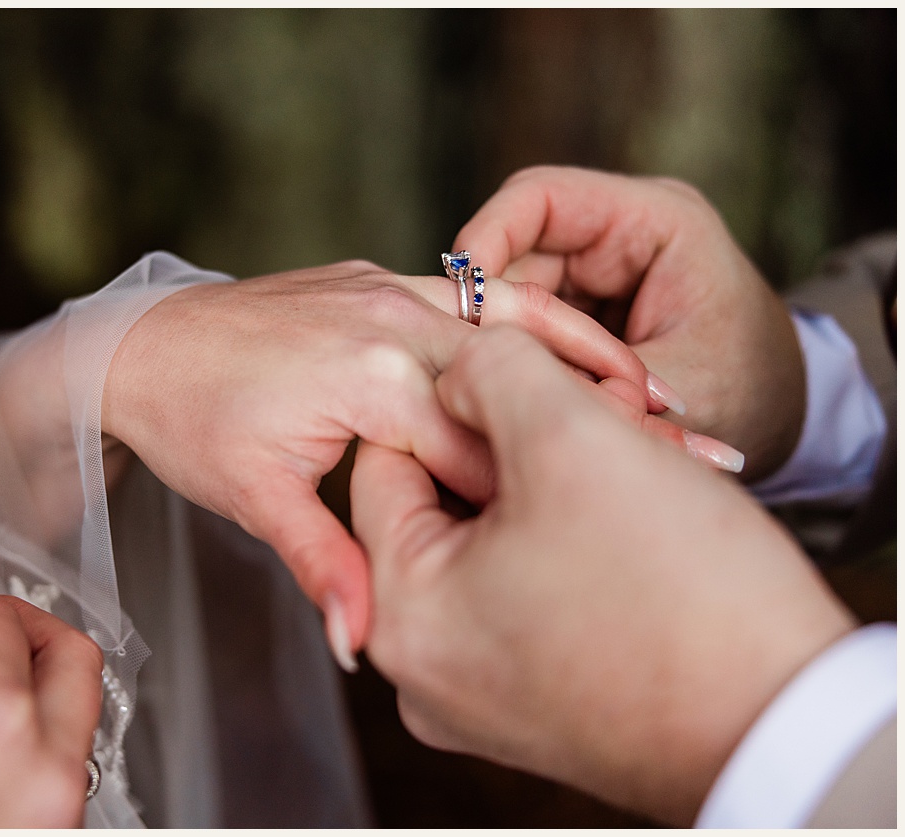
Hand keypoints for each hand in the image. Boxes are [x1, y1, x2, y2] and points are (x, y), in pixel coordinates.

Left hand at [105, 259, 677, 666]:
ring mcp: (388, 289)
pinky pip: (477, 294)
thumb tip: (359, 640)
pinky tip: (586, 357)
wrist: (136, 345)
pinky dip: (538, 321)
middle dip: (609, 413)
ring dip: (590, 353)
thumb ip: (322, 562)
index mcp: (371, 380)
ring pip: (514, 316)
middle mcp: (391, 320)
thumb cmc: (191, 423)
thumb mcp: (255, 500)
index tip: (637, 524)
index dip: (560, 491)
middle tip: (697, 454)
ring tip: (664, 400)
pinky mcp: (382, 280)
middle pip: (523, 375)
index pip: (488, 446)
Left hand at [349, 326, 853, 823]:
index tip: (545, 380)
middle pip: (440, 510)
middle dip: (516, 448)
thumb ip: (492, 372)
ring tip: (634, 448)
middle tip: (607, 410)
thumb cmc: (676, 586)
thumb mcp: (571, 442)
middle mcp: (419, 666)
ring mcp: (477, 694)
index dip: (463, 401)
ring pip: (494, 548)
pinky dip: (576, 544)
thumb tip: (458, 360)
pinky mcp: (537, 705)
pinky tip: (641, 507)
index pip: (387, 462)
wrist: (782, 729)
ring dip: (556, 488)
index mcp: (398, 609)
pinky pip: (531, 598)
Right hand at [455, 165, 804, 476]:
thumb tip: (493, 376)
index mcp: (657, 220)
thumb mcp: (679, 392)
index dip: (486, 238)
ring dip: (502, 340)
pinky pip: (522, 320)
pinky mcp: (577, 304)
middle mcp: (619, 231)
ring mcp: (595, 267)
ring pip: (509, 289)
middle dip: (492, 309)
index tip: (460, 301)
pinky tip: (515, 393)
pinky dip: (514, 356)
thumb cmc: (751, 395)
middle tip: (470, 369)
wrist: (783, 419)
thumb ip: (589, 379)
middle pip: (514, 248)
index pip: (539, 197)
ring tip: (499, 392)